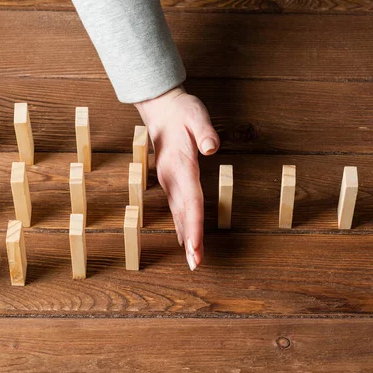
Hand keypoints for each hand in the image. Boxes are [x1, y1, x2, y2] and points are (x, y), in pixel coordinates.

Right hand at [134, 86, 219, 270]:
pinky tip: (186, 240)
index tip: (195, 246)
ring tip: (193, 260)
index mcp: (180, 164)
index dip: (193, 224)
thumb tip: (211, 148)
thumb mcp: (196, 114)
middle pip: (183, 213)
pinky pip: (177, 208)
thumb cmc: (183, 111)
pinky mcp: (171, 181)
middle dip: (189, 240)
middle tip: (195, 264)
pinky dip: (183, 226)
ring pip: (179, 214)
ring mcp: (169, 181)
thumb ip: (205, 131)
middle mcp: (172, 177)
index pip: (190, 199)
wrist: (161, 108)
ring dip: (186, 238)